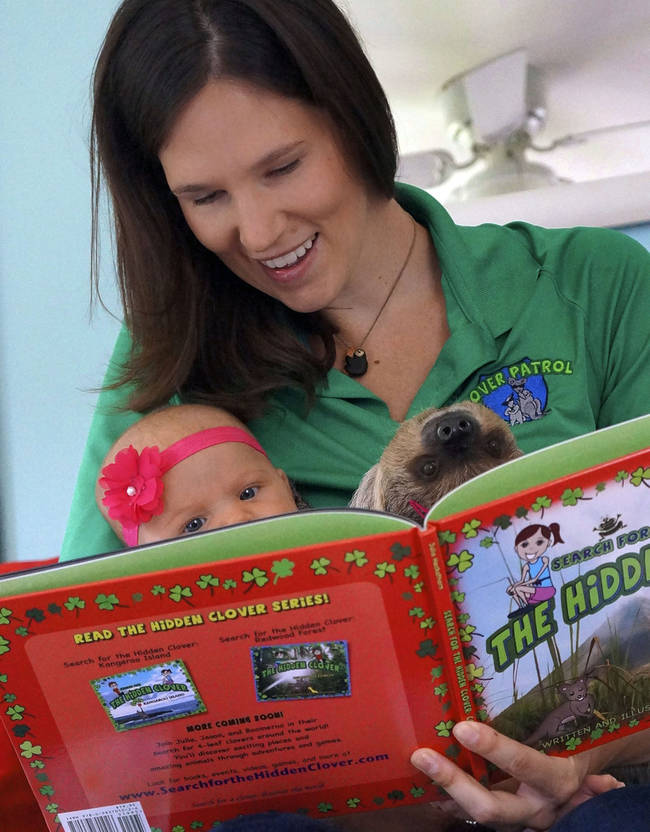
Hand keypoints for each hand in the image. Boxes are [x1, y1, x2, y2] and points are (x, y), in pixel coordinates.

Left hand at [410, 721, 623, 830]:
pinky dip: (446, 802)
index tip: (463, 728)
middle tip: (421, 756)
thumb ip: (579, 755)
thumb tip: (604, 782)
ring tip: (417, 769)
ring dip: (443, 794)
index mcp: (557, 783)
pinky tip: (422, 787)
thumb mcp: (582, 747)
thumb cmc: (579, 752)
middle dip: (452, 783)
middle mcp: (535, 809)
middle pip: (489, 807)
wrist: (588, 787)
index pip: (524, 765)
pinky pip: (469, 814)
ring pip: (476, 814)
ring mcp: (517, 819)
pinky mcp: (504, 819)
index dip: (494, 749)